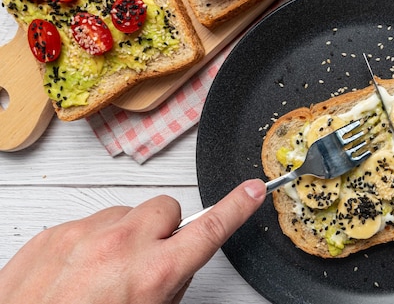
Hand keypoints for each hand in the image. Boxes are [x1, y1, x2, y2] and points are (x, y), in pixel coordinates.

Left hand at [0, 179, 265, 303]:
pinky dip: (93, 240)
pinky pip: (91, 221)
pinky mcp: (56, 232)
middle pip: (166, 208)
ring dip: (126, 235)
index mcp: (153, 274)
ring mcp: (86, 234)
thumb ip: (170, 286)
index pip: (209, 229)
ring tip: (105, 271)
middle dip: (165, 229)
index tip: (253, 190)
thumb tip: (174, 265)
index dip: (236, 207)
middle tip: (150, 258)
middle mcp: (122, 246)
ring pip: (126, 213)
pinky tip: (78, 271)